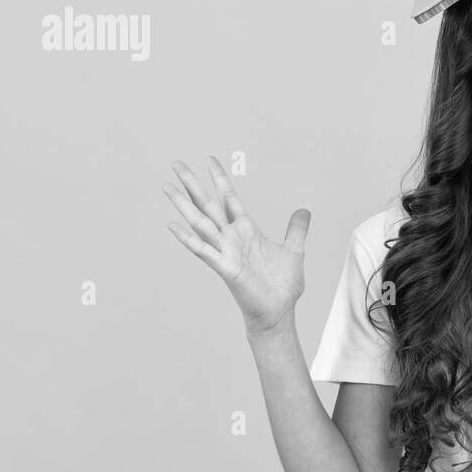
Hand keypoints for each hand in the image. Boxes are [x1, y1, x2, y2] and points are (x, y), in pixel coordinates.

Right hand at [163, 156, 310, 334]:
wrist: (279, 312)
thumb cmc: (282, 286)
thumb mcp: (294, 250)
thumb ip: (296, 230)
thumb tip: (304, 211)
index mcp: (246, 231)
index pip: (230, 198)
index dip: (220, 178)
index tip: (209, 159)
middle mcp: (231, 238)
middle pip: (208, 205)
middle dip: (193, 184)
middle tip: (175, 163)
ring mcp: (226, 252)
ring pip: (201, 223)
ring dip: (184, 205)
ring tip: (166, 187)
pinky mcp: (225, 268)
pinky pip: (203, 251)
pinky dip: (188, 239)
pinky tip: (173, 225)